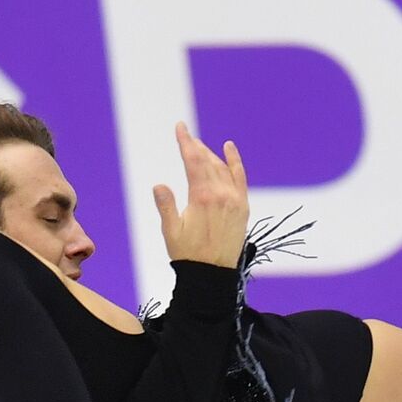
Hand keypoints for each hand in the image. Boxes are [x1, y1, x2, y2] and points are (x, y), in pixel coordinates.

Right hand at [153, 122, 249, 267]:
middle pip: (207, 161)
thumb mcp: (170, 231)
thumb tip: (159, 185)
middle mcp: (221, 194)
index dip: (185, 141)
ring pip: (221, 167)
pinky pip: (240, 177)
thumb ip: (165, 206)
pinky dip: (235, 162)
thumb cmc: (188, 254)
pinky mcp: (242, 206)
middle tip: (187, 137)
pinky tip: (229, 148)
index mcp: (201, 197)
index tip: (180, 127)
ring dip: (210, 155)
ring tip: (199, 147)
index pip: (192, 160)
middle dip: (196, 146)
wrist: (213, 274)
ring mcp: (234, 199)